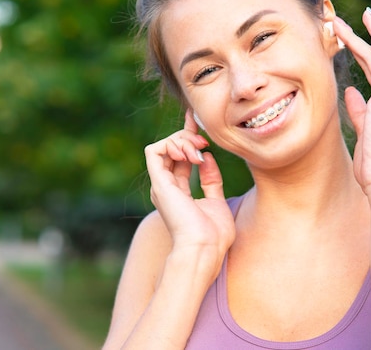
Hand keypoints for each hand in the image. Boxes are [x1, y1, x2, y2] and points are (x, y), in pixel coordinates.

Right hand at [144, 109, 235, 259]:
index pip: (179, 157)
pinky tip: (189, 154)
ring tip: (199, 152)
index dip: (187, 136)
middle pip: (170, 148)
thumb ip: (211, 180)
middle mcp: (166, 187)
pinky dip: (171, 145)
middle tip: (205, 143)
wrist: (205, 249)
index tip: (197, 120)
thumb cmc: (213, 235)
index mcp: (178, 192)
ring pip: (162, 146)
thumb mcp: (216, 201)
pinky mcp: (159, 184)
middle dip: (188, 137)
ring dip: (182, 141)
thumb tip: (206, 157)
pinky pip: (154, 151)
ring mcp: (161, 185)